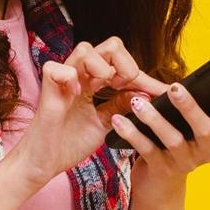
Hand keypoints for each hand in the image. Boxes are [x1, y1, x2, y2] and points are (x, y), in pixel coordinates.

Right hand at [10, 38, 170, 187]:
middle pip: (110, 46)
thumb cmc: (70, 143)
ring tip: (104, 87)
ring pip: (85, 49)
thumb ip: (121, 106)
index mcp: (94, 83)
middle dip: (126, 64)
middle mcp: (80, 76)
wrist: (46, 163)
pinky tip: (77, 93)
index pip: (124, 67)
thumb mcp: (105, 123)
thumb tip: (146, 94)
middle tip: (127, 88)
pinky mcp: (47, 89)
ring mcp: (63, 80)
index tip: (163, 93)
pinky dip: (69, 76)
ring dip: (102, 67)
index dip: (145, 78)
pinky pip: (57, 67)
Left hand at [108, 71, 209, 194]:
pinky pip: (147, 149)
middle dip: (190, 107)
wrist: (160, 186)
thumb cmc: (179, 143)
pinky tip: (119, 120)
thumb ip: (208, 105)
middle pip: (205, 129)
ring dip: (154, 119)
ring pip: (173, 140)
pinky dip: (131, 133)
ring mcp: (185, 162)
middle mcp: (207, 151)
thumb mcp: (195, 126)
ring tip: (137, 102)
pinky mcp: (162, 170)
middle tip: (175, 88)